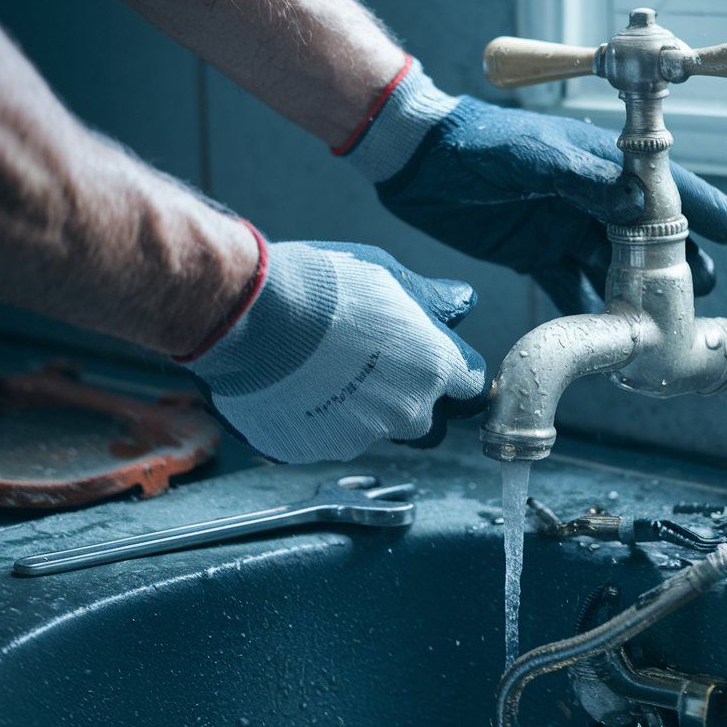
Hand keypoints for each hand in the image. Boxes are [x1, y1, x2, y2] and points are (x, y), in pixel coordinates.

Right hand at [181, 229, 487, 462]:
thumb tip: (460, 302)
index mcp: (434, 368)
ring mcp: (360, 437)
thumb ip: (432, 300)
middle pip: (425, 421)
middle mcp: (406, 412)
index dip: (452, 374)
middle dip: (408, 401)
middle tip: (373, 367)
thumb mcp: (389, 276)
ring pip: (373, 431)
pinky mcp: (315, 450)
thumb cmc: (325, 289)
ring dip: (360, 411)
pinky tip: (297, 387)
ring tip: (324, 372)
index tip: (432, 362)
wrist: (255, 318)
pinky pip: (324, 438)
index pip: (470, 387)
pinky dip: (316, 419)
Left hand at [340, 58, 726, 314]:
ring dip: (636, 294)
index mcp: (597, 164)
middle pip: (646, 236)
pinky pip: (571, 288)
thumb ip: (583, 180)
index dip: (698, 208)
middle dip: (676, 263)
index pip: (660, 187)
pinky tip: (608, 337)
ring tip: (661, 323)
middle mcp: (588, 199)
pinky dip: (588, 312)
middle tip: (699, 295)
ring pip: (614, 267)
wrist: (417, 162)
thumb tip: (636, 208)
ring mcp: (563, 229)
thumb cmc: (476, 144)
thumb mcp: (532, 156)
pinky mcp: (534, 255)